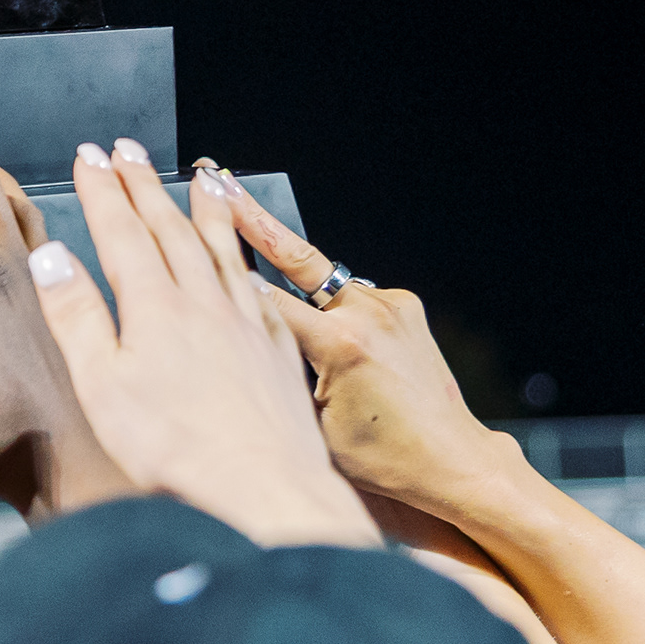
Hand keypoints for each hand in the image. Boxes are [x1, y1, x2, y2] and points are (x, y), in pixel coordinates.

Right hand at [24, 145, 378, 547]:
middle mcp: (203, 303)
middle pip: (169, 228)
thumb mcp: (102, 386)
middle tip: (127, 150)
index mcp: (155, 309)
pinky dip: (245, 256)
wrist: (264, 487)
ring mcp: (246, 322)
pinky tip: (243, 256)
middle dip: (143, 186)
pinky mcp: (276, 349)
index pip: (121, 233)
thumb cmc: (176, 452)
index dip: (102, 191)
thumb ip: (77, 316)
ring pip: (220, 247)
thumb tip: (52, 256)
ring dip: (202, 206)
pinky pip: (258, 283)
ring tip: (200, 175)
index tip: (90, 156)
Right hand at [217, 184, 520, 519]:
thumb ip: (280, 372)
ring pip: (325, 279)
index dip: (227, 276)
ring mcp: (392, 305)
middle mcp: (370, 313)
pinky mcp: (405, 306)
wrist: (451, 461)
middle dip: (253, 220)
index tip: (193, 242)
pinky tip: (317, 317)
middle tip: (218, 183)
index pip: (266, 301)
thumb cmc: (383, 458)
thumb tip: (247, 336)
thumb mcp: (312, 423)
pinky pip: (351, 294)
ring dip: (291, 265)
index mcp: (341, 345)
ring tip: (247, 220)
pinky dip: (329, 301)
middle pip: (298, 259)